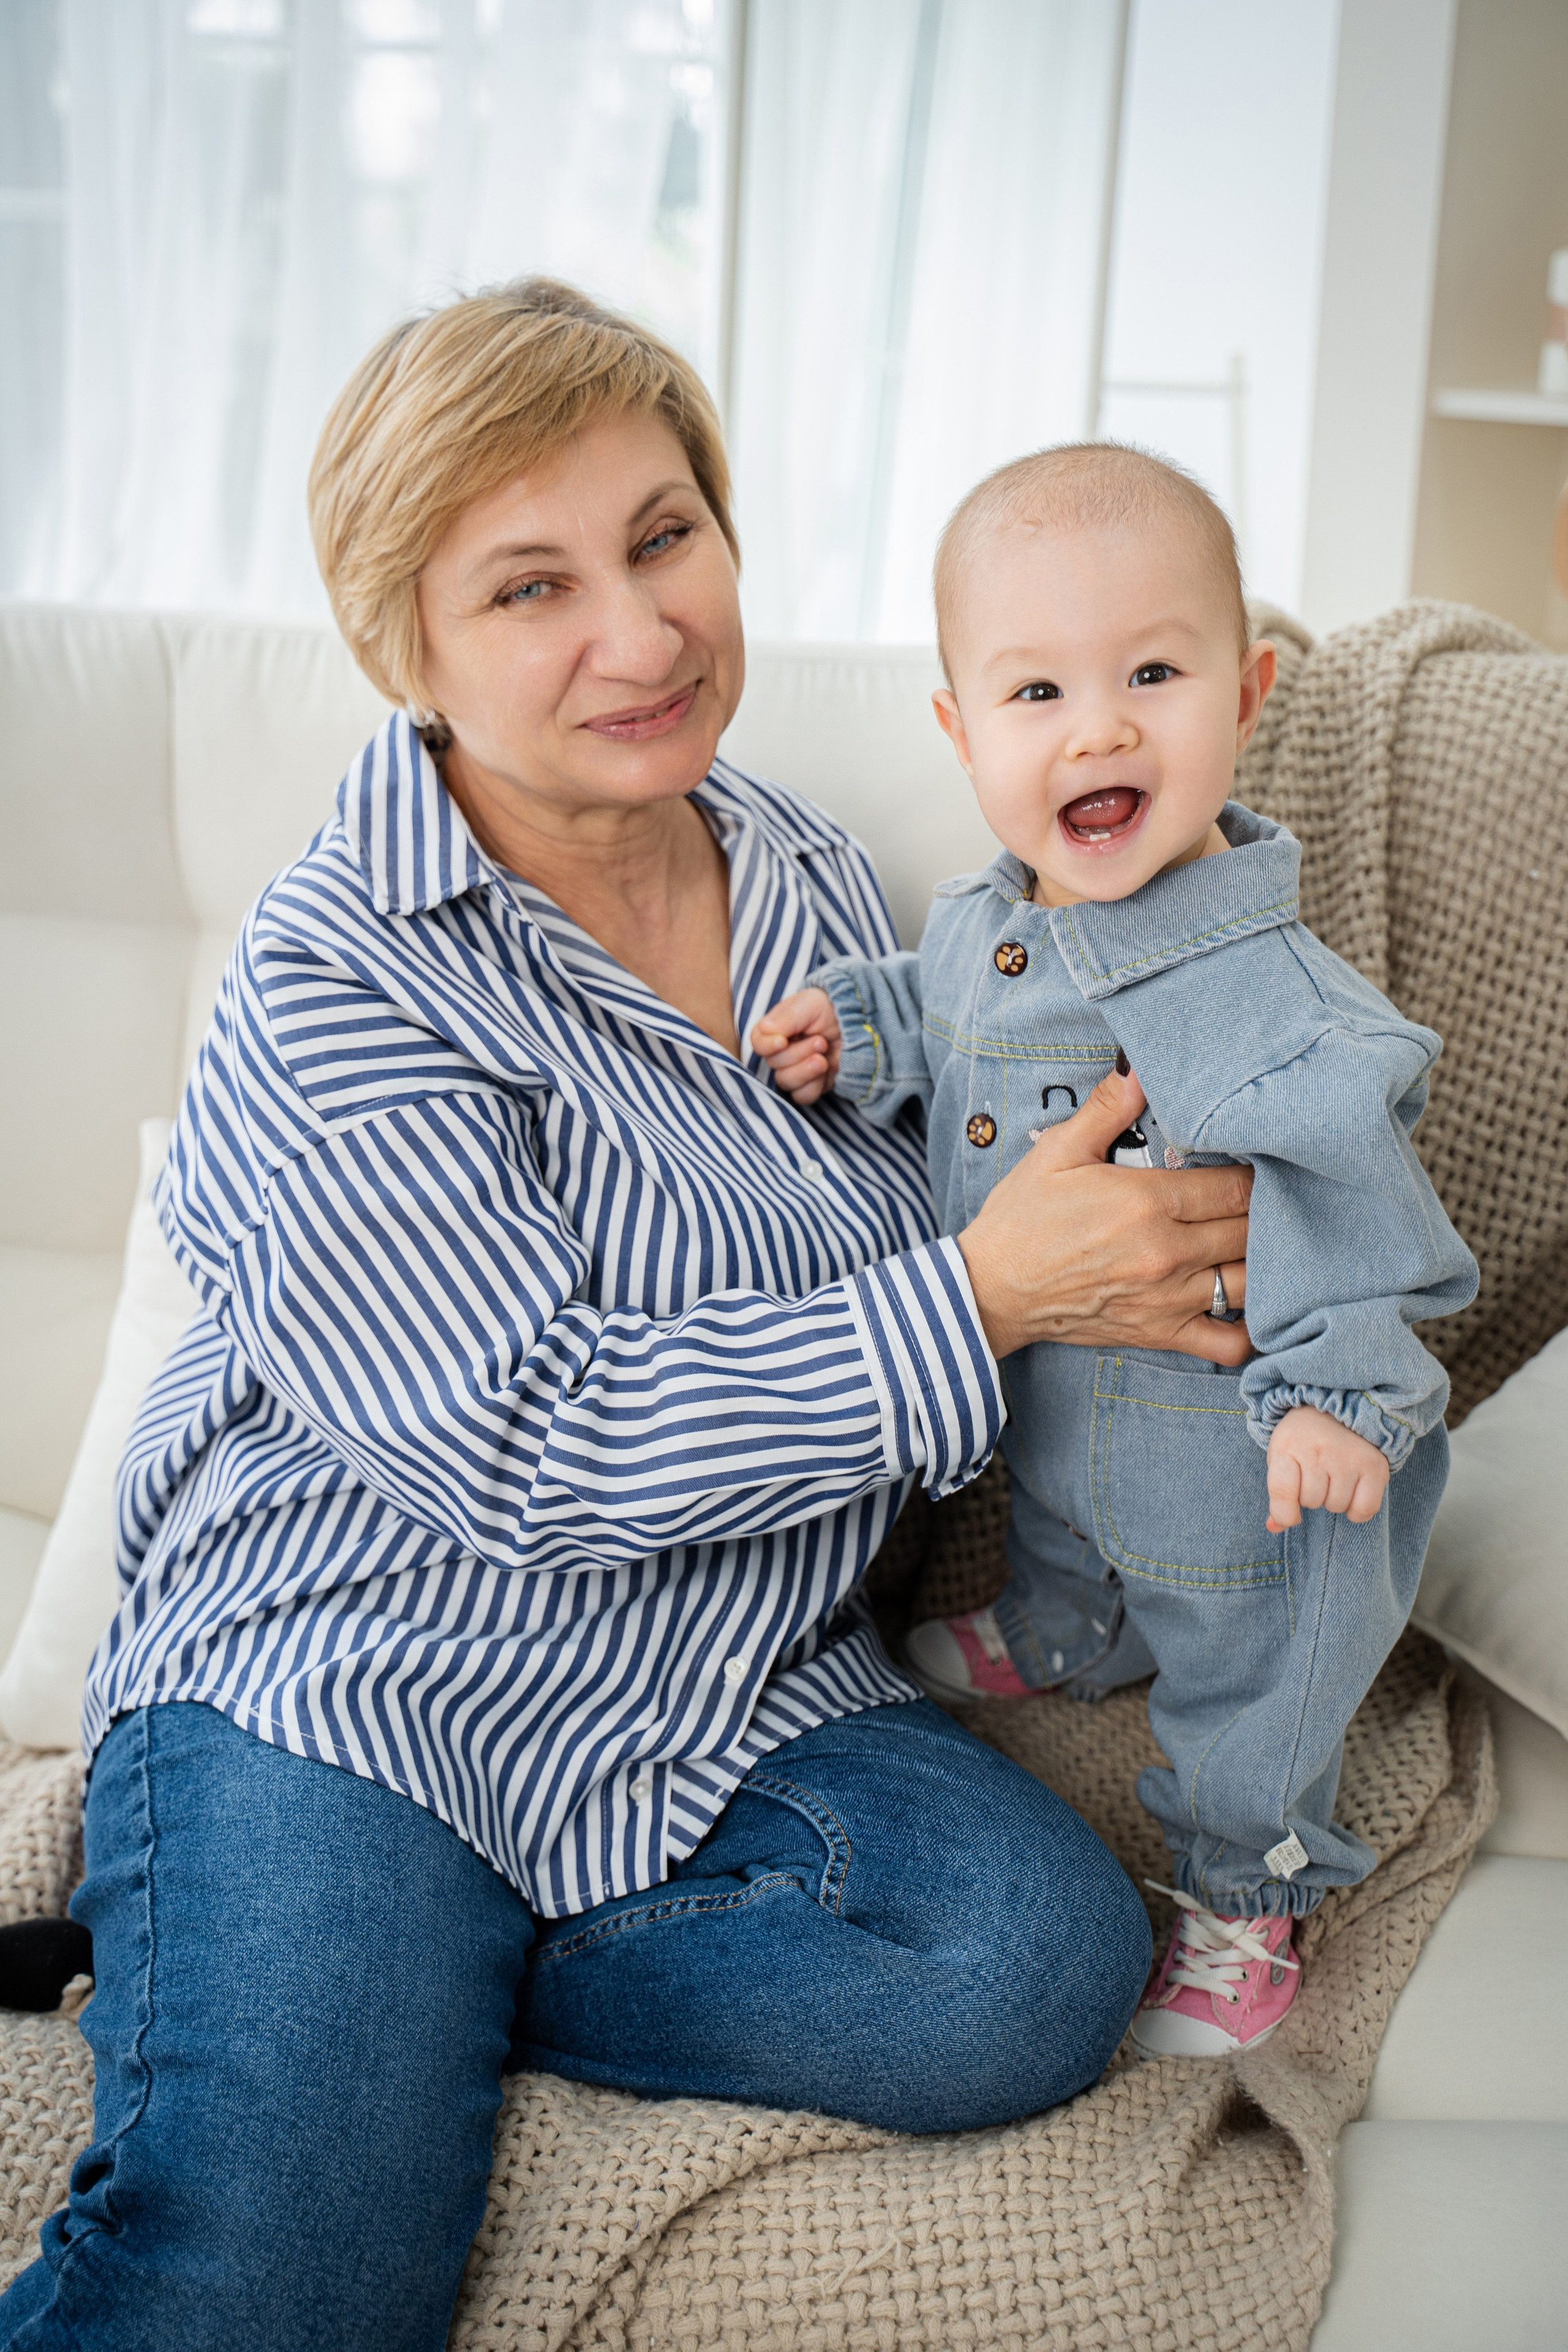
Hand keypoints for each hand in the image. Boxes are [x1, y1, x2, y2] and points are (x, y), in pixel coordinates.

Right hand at [752, 988, 842, 1105]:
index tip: (783, 1041)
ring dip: (806, 1071)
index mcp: (776, 1030)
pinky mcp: (811, 1085)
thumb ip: (787, 1018)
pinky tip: (826, 1071)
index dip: (767, 1046)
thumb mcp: (810, 1004)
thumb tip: (765, 1029)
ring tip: (823, 1058)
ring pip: (785, 1082)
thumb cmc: (830, 1008)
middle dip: (798, 1054)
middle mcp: (782, 1052)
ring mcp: (795, 1070)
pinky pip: (802, 1096)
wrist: (859, 1023)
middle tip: (821, 1041)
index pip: (758, 1043)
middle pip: (774, 1063)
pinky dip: (814, 1086)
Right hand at [956, 1067, 1252, 1363]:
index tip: (1254, 1164)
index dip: (1256, 1172)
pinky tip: (1250, 1306)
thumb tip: (1140, 1065)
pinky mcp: (1161, 1333)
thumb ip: (1107, 1107)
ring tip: (1259, 1243)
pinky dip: (1251, 1330)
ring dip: (1265, 1262)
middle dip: (1266, 1212)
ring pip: (1252, 1280)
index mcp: (1147, 1202)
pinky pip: (1229, 1344)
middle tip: (1268, 1200)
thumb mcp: (1059, 1150)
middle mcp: (1167, 1252)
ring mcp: (1168, 1298)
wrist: (992, 1288)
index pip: (1237, 1185)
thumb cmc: (1023, 1217)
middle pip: (1252, 1229)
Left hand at [1265, 1406, 1388, 1531]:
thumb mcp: (1282, 1456)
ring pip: (1336, 1506)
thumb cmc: (1304, 1439)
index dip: (1284, 1513)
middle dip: (1311, 1496)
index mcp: (1288, 1446)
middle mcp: (1318, 1451)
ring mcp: (1348, 1458)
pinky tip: (1352, 1492)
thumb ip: (1278, 1493)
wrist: (1339, 1406)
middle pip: (1311, 1502)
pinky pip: (1364, 1509)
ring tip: (1334, 1476)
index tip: (1289, 1515)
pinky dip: (1357, 1510)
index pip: (1282, 1492)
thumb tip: (1274, 1527)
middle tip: (1316, 1475)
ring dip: (1334, 1500)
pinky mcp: (1374, 1465)